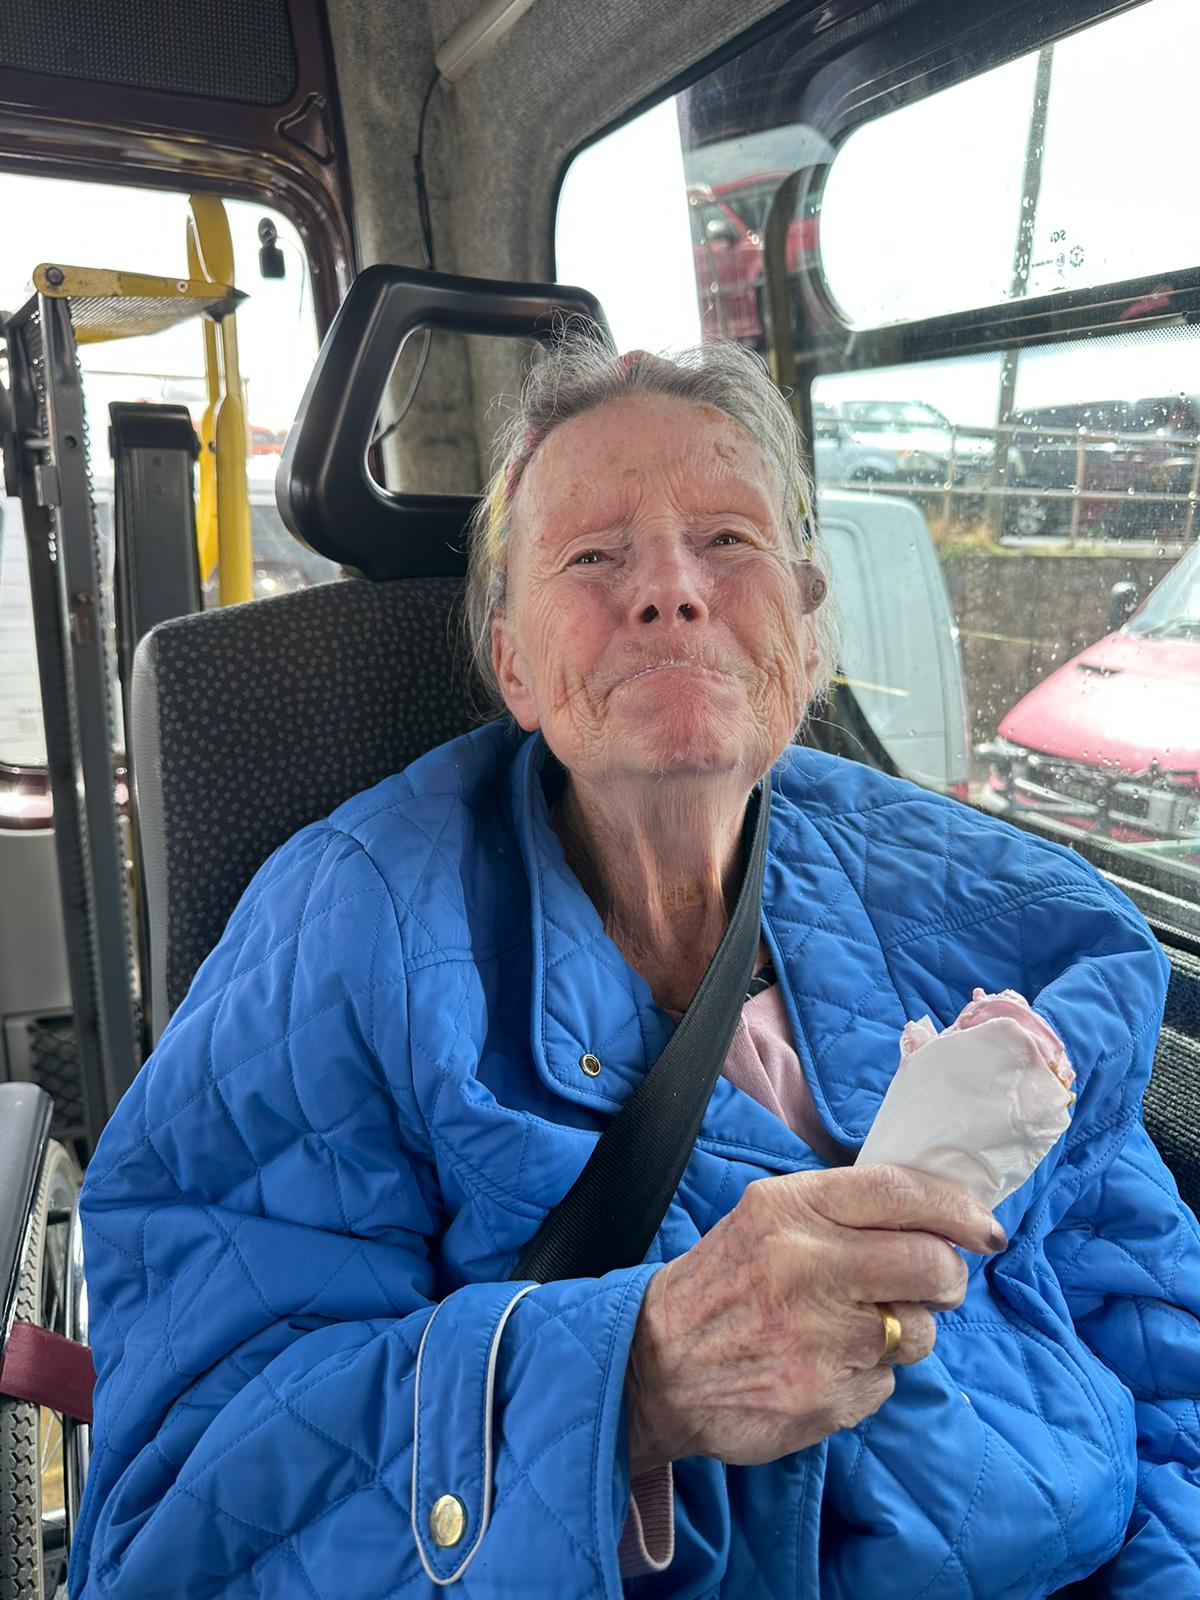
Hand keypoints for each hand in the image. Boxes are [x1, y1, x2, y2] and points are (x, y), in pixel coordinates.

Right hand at [624, 1164, 1003, 1472]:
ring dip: (907, 1330)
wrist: (655, 1365)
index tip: (984, 1225)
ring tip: (856, 1327)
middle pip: (932, 1265)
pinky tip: (826, 1364)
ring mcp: (820, 1339)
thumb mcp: (765, 1217)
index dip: (957, 1208)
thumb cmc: (724, 1282)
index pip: (900, 1193)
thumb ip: (841, 1211)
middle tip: (936, 1282)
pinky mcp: (827, 1399)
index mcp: (791, 1210)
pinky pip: (886, 1382)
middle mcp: (809, 1267)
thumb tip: (935, 1214)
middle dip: (948, 1276)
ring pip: (920, 1331)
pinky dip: (869, 1375)